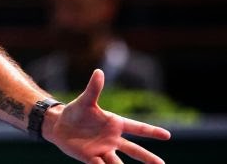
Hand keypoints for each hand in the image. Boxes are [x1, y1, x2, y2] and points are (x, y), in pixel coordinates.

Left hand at [45, 69, 170, 163]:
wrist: (59, 126)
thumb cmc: (76, 112)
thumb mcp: (85, 100)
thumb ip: (94, 89)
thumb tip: (99, 71)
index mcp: (115, 124)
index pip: (136, 127)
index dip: (151, 131)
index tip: (167, 134)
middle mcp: (113, 139)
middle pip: (134, 150)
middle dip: (147, 158)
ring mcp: (103, 150)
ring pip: (117, 163)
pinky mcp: (91, 158)